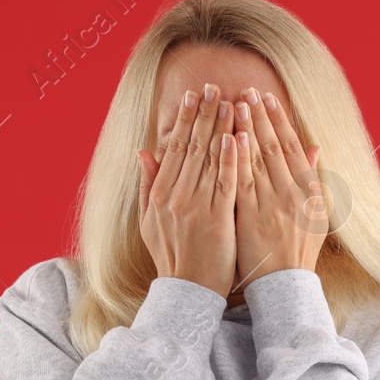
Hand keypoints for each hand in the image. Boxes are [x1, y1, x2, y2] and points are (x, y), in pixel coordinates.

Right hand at [137, 84, 238, 297]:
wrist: (188, 292)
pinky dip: (230, 159)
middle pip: (192, 146)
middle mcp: (175, 196)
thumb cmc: (173, 257)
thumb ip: (147, 184)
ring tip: (231, 102)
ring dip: (220, 127)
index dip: (185, 119)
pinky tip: (236, 137)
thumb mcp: (149, 220)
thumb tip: (143, 151)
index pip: (174, 147)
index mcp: (160, 193)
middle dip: (204, 114)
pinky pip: (224, 183)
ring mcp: (196, 207)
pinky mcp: (217, 220)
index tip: (193, 96)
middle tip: (214, 87)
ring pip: (209, 159)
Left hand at [228, 88, 326, 293]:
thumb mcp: (316, 214)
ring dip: (246, 128)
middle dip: (259, 116)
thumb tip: (315, 149)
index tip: (268, 98)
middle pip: (273, 146)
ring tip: (235, 103)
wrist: (285, 285)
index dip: (279, 120)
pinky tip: (232, 137)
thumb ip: (314, 180)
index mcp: (308, 190)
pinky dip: (238, 158)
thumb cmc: (299, 250)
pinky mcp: (252, 216)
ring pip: (258, 159)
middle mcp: (292, 193)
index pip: (292, 147)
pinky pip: (243, 182)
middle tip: (247, 90)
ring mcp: (272, 204)